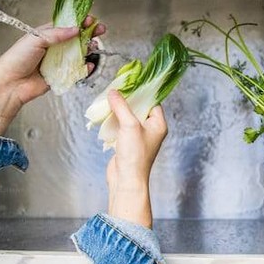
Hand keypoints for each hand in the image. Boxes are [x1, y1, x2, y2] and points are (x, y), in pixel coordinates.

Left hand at [0, 17, 105, 134]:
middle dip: (89, 33)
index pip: (66, 25)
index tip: (90, 19)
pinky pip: (77, 71)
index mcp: (46, 34)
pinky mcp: (61, 75)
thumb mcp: (35, 39)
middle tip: (100, 29)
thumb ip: (57, 34)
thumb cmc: (16, 59)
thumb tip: (75, 29)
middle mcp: (54, 47)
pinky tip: (90, 65)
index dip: (79, 21)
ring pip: (79, 53)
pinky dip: (85, 68)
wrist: (11, 84)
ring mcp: (58, 61)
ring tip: (95, 46)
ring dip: (89, 49)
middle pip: (76, 38)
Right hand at [106, 90, 167, 227]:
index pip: (152, 102)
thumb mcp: (129, 125)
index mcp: (158, 124)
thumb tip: (114, 92)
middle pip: (139, 108)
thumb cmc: (134, 154)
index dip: (142, 93)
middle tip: (116, 90)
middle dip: (127, 100)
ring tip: (108, 100)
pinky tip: (105, 115)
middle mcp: (150, 130)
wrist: (126, 179)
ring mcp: (138, 136)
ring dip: (118, 110)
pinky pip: (120, 126)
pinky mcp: (127, 143)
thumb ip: (122, 106)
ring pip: (128, 117)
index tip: (130, 83)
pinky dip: (113, 120)